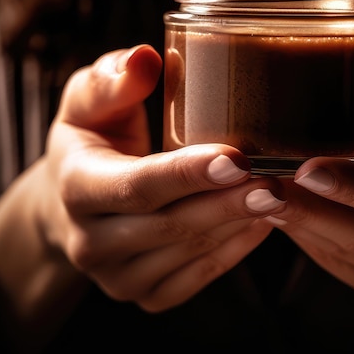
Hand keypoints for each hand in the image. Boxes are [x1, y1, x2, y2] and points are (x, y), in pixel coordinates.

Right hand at [0, 45, 287, 323]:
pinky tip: (263, 223)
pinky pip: (197, 278)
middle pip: (170, 225)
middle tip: (276, 181)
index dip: (188, 174)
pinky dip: (234, 251)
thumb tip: (144, 58)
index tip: (237, 158)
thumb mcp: (89, 98)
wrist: (74, 198)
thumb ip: (112, 80)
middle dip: (227, 203)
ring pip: (188, 254)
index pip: (137, 186)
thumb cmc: (92, 135)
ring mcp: (116, 277)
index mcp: (75, 187)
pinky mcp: (143, 294)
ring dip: (236, 226)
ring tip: (279, 196)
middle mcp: (89, 242)